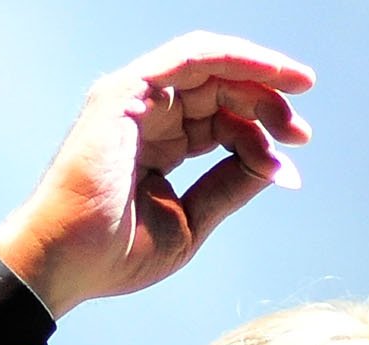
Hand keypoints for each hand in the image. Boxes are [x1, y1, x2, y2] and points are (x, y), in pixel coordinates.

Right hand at [0, 33, 314, 318]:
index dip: (260, 136)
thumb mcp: (192, 220)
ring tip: (298, 90)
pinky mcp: (126, 91)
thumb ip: (231, 185)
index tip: (292, 165)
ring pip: (209, 66)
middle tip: (301, 132)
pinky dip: (232, 59)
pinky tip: (269, 72)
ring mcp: (133, 98)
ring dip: (257, 74)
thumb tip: (278, 164)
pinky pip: (190, 57)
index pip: (220, 122)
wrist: (67, 263)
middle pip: (219, 90)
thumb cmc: (116, 253)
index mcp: (157, 144)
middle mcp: (145, 114)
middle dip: (267, 103)